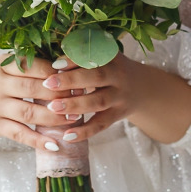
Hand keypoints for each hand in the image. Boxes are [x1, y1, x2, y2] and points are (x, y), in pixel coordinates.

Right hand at [0, 55, 77, 151]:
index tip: (76, 76)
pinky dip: (38, 141)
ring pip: (29, 112)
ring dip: (54, 117)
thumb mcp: (0, 69)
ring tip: (75, 119)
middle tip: (82, 98)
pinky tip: (54, 145)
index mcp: (1, 65)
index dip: (56, 72)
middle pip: (34, 88)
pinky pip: (20, 134)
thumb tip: (64, 69)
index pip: (33, 66)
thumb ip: (25, 67)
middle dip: (60, 94)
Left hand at [39, 55, 190, 144]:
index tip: (54, 64)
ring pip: (98, 102)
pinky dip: (84, 131)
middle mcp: (118, 75)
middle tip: (48, 84)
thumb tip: (50, 59)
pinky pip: (101, 124)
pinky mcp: (118, 115)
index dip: (74, 59)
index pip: (93, 55)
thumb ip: (81, 55)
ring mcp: (119, 97)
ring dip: (75, 105)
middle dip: (71, 81)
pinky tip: (67, 136)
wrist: (142, 88)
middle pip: (97, 77)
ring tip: (52, 108)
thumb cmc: (110, 69)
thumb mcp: (103, 56)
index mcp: (111, 57)